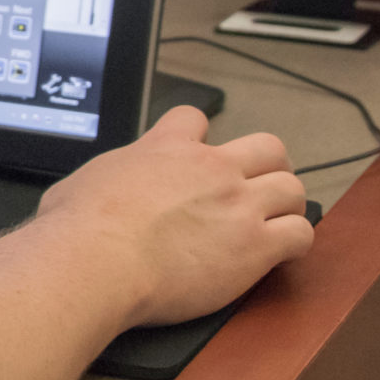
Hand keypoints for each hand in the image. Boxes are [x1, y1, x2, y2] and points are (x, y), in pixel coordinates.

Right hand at [36, 107, 312, 326]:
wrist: (97, 260)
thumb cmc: (79, 228)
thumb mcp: (82, 182)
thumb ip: (106, 179)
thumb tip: (91, 191)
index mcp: (166, 147)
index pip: (197, 119)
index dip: (201, 137)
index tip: (199, 156)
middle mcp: (211, 168)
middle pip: (267, 147)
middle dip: (267, 166)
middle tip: (257, 187)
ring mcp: (238, 205)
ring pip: (292, 187)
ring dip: (286, 205)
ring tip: (274, 223)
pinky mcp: (256, 245)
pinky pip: (300, 234)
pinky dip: (295, 242)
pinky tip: (280, 254)